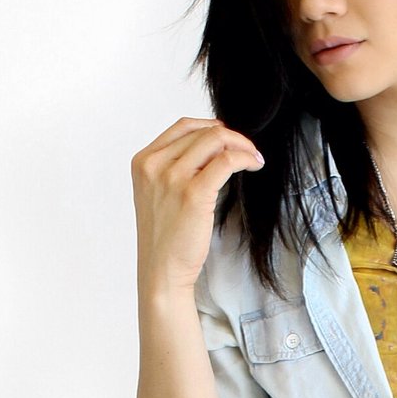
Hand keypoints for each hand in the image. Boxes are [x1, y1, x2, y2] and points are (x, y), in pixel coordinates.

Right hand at [130, 117, 264, 294]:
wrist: (161, 270)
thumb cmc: (164, 237)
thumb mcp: (157, 193)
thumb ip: (174, 167)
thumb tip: (212, 146)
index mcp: (143, 161)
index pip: (182, 126)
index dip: (211, 127)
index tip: (229, 138)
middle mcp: (154, 165)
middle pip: (202, 132)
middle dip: (232, 137)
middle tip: (248, 151)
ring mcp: (172, 178)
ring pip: (216, 140)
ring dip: (242, 145)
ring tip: (253, 158)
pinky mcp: (193, 193)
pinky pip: (227, 160)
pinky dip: (245, 157)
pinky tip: (253, 164)